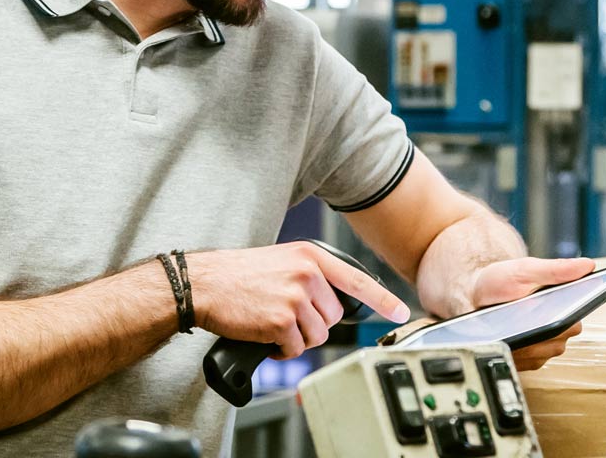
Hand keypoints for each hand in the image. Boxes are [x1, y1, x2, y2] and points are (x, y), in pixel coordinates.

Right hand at [186, 242, 411, 359]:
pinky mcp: (281, 321)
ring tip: (272, 324)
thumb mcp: (282, 262)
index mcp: (310, 257)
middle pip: (333, 317)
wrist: (205, 284)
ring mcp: (295, 297)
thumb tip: (332, 303)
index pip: (357, 279)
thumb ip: (310, 276)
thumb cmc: (239, 275)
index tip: (401, 312)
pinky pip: (295, 349)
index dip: (383, 299)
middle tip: (285, 316)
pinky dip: (280, 350)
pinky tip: (264, 336)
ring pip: (317, 335)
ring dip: (296, 338)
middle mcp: (307, 274)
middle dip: (312, 324)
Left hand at [465, 256, 593, 371]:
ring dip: (529, 340)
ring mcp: (543, 347)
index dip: (567, 318)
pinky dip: (517, 351)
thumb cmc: (501, 280)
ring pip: (544, 352)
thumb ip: (555, 269)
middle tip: (527, 318)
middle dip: (544, 329)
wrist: (473, 294)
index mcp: (565, 306)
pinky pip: (528, 362)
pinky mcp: (527, 360)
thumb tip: (587, 265)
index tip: (555, 313)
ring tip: (513, 328)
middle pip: (560, 339)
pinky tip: (506, 338)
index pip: (575, 320)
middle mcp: (558, 330)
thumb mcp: (525, 269)